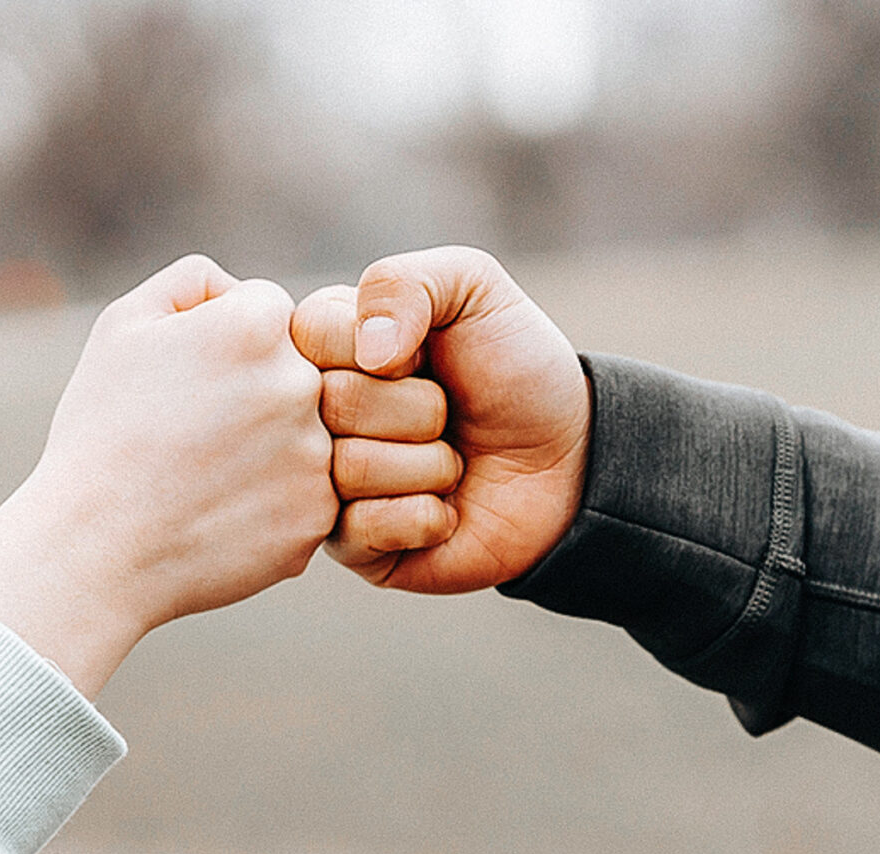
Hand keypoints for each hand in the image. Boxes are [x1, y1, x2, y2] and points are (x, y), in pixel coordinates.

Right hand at [0, 255, 336, 696]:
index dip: (220, 348)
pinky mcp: (317, 518)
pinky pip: (305, 496)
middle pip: (295, 372)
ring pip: (305, 436)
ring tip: (202, 479)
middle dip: (252, 397)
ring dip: (266, 451)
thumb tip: (241, 288)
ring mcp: (316, 455)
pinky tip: (218, 515)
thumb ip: (193, 282)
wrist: (93, 548)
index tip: (184, 386)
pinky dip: (269, 505)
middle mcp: (301, 383)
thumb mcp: (123, 327)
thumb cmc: (100, 433)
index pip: (266, 313)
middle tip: (192, 437)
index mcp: (258, 324)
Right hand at [291, 246, 589, 593]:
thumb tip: (366, 352)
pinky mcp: (351, 545)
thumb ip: (405, 282)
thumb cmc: (516, 369)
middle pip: (331, 403)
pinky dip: (423, 515)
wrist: (571, 461)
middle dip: (418, 408)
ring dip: (428, 464)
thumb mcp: (473, 289)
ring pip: (349, 468)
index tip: (422, 354)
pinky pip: (362, 529)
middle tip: (447, 414)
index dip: (381, 345)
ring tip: (451, 461)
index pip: (309, 334)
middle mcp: (314, 415)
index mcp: (325, 346)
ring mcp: (327, 482)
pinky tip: (443, 509)